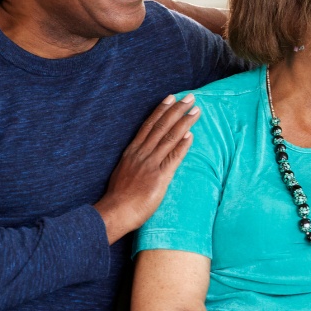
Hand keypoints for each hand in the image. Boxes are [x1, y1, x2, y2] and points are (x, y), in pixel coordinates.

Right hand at [94, 94, 200, 243]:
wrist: (115, 212)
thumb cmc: (119, 197)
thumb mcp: (125, 171)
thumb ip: (137, 160)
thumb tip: (147, 152)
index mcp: (132, 151)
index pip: (149, 125)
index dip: (161, 110)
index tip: (171, 98)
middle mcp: (141, 154)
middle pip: (161, 127)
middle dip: (177, 110)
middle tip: (190, 97)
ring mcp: (150, 164)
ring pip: (169, 138)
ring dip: (184, 123)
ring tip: (196, 111)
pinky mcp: (159, 177)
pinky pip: (173, 158)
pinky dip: (182, 146)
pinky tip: (191, 135)